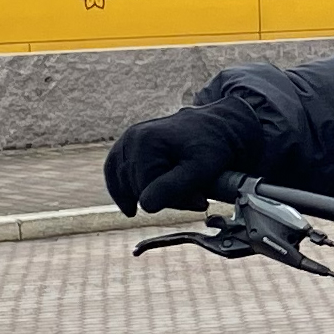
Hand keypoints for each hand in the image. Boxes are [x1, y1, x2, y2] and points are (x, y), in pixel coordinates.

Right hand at [103, 98, 261, 215]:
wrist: (218, 127)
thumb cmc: (213, 147)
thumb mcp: (202, 169)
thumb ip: (174, 187)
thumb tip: (145, 205)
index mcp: (146, 141)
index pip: (146, 190)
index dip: (174, 200)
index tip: (201, 200)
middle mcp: (131, 138)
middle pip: (136, 188)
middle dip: (165, 197)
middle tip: (195, 195)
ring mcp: (126, 141)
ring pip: (127, 185)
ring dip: (151, 193)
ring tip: (179, 190)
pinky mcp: (126, 147)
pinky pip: (115, 175)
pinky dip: (123, 191)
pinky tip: (131, 207)